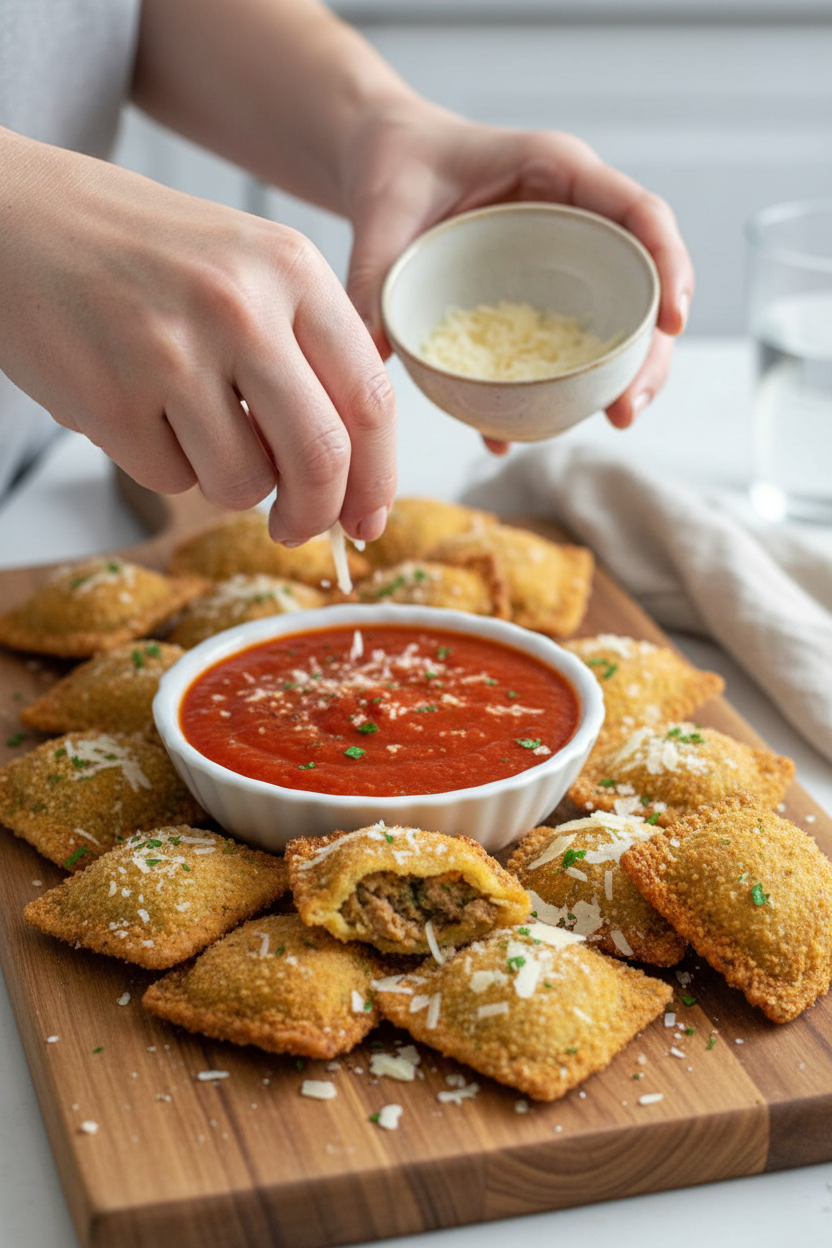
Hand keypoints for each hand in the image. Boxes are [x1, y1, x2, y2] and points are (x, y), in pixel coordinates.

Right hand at [0, 130, 395, 544]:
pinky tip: (139, 412)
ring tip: (196, 435)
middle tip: (298, 527)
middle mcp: (240, 307)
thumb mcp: (246, 266)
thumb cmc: (141, 252)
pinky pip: (170, 481)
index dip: (378, 478)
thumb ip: (307, 353)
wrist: (16, 216)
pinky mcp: (110, 399)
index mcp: (291, 268)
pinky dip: (164, 467)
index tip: (367, 517)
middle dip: (316, 513)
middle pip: (320, 457)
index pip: (371, 398)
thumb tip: (351, 475)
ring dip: (230, 487)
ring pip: (243, 483)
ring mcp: (171, 353)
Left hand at [344, 104, 693, 443]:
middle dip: (651, 349)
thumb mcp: (383, 213)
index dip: (668, 264)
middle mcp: (575, 217)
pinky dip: (557, 389)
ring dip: (622, 375)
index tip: (674, 321)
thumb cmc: (397, 168)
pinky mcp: (542, 298)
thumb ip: (375, 274)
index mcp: (557, 173)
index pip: (638, 212)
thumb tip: (370, 350)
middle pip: (644, 280)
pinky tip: (518, 433)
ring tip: (612, 421)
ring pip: (619, 320)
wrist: (388, 166)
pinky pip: (567, 345)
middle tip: (628, 408)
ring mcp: (565, 261)